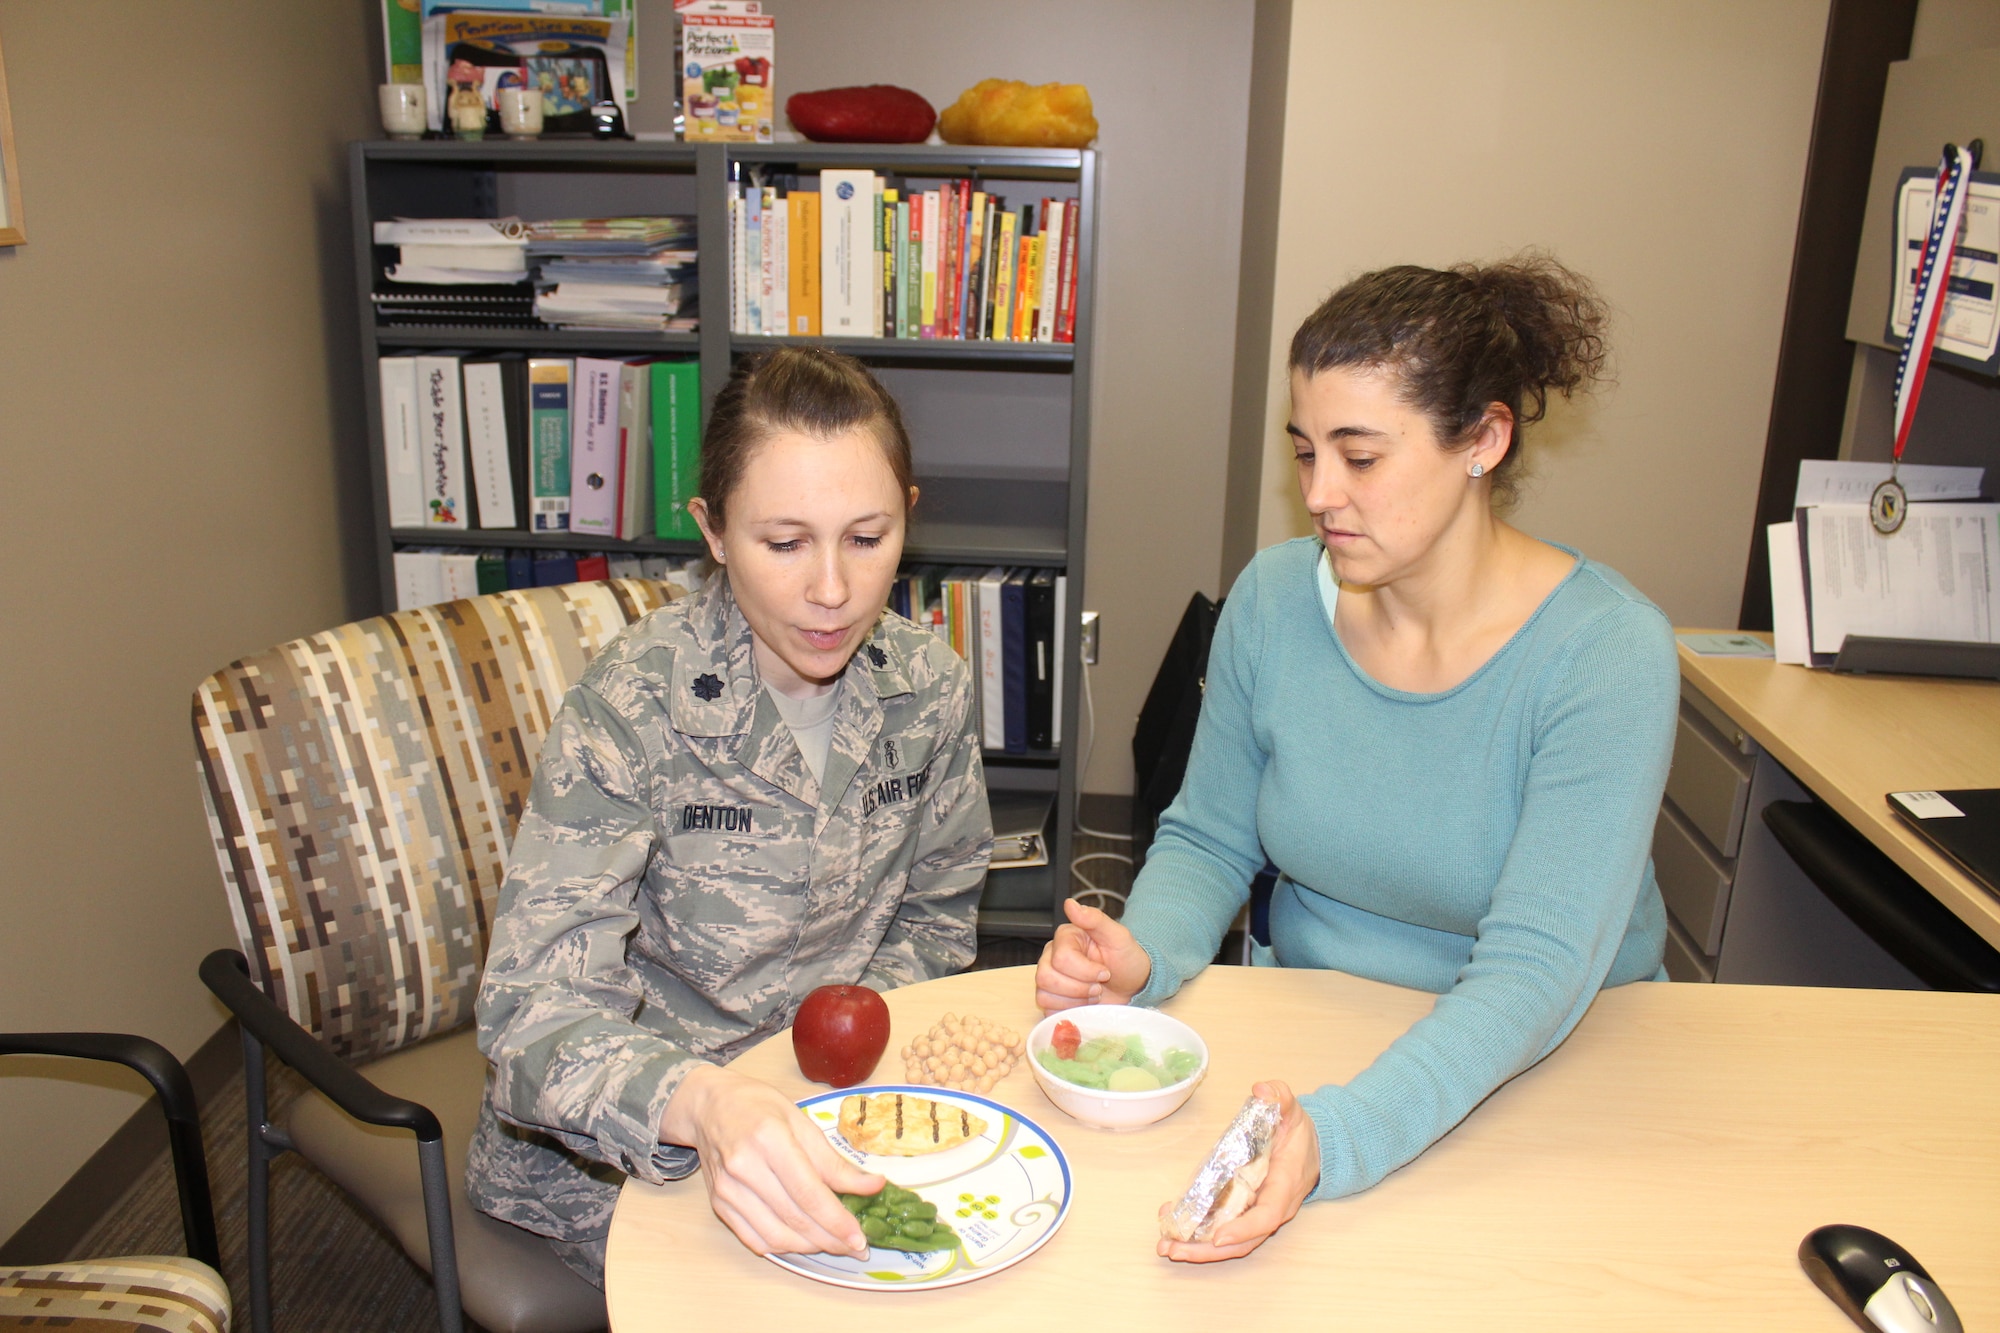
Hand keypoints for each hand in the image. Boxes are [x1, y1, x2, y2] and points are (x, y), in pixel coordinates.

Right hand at [659, 1063, 884, 1257]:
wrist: (709, 1106)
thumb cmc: (758, 1106)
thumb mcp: (801, 1121)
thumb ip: (834, 1161)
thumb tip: (873, 1186)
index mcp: (769, 1139)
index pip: (808, 1192)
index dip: (837, 1221)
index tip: (860, 1239)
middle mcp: (744, 1167)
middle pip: (794, 1218)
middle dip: (830, 1239)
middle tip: (856, 1248)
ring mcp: (727, 1189)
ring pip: (775, 1235)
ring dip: (809, 1247)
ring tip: (833, 1244)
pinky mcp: (719, 1204)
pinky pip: (755, 1239)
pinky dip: (783, 1247)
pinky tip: (803, 1241)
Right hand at [1035, 897, 1152, 1012]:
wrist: (1132, 985)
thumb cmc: (1126, 959)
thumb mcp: (1118, 936)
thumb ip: (1095, 919)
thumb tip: (1070, 904)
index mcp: (1065, 937)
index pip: (1062, 958)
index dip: (1086, 971)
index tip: (1105, 971)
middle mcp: (1051, 956)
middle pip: (1047, 977)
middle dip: (1080, 987)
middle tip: (1099, 986)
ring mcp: (1049, 978)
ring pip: (1044, 994)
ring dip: (1074, 1000)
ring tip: (1092, 995)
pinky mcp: (1052, 998)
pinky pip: (1046, 1009)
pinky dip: (1068, 1011)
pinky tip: (1083, 1004)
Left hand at [1157, 1080, 1319, 1263]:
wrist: (1314, 1148)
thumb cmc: (1300, 1132)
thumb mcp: (1292, 1109)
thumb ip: (1279, 1097)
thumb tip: (1261, 1090)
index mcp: (1285, 1185)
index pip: (1267, 1215)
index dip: (1243, 1228)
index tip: (1218, 1236)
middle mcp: (1273, 1208)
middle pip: (1244, 1240)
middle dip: (1209, 1249)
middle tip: (1173, 1247)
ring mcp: (1259, 1213)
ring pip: (1232, 1242)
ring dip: (1199, 1249)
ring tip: (1166, 1246)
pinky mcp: (1246, 1212)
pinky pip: (1225, 1229)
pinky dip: (1200, 1235)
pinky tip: (1173, 1230)